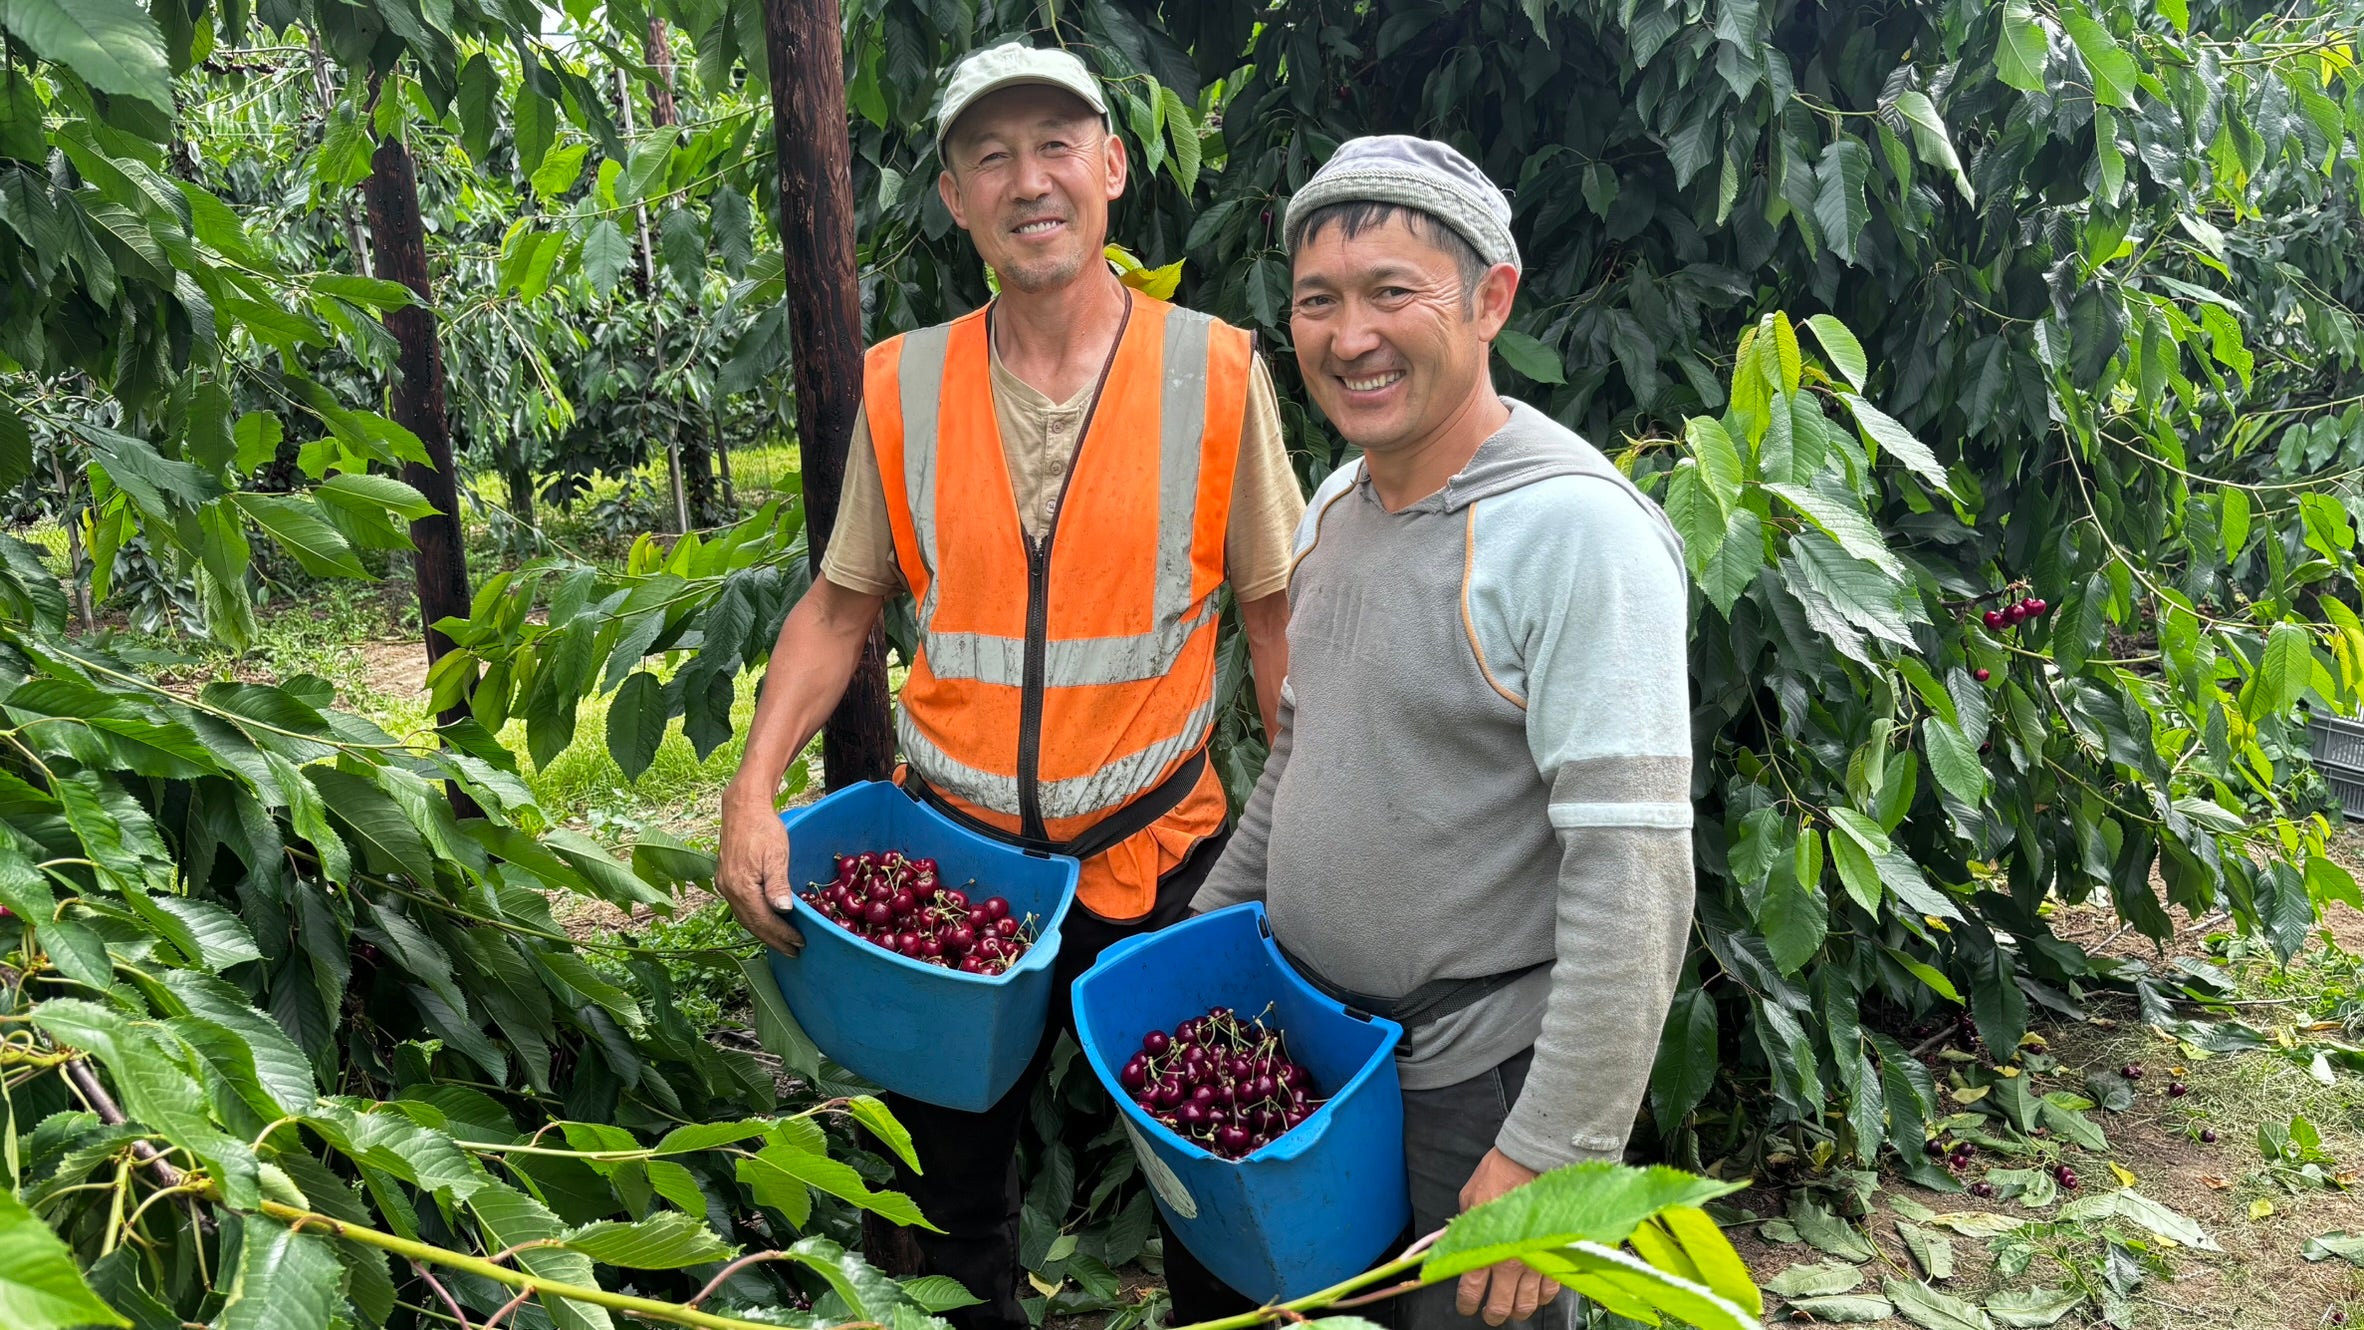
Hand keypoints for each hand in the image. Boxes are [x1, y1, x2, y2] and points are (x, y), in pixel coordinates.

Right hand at [717, 789, 803, 955]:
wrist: (743, 807)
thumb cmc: (763, 829)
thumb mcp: (776, 855)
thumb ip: (778, 884)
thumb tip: (782, 910)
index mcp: (741, 887)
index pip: (763, 920)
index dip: (782, 934)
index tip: (800, 943)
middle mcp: (728, 890)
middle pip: (752, 924)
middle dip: (773, 939)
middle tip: (793, 951)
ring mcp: (724, 884)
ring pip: (744, 917)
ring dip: (763, 932)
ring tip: (782, 942)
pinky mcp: (725, 878)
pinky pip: (740, 907)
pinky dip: (754, 918)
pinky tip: (766, 921)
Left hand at [1455, 1148, 1560, 1325]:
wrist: (1531, 1161)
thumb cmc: (1498, 1175)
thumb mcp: (1468, 1200)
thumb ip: (1462, 1227)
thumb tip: (1454, 1241)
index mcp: (1484, 1250)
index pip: (1471, 1290)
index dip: (1467, 1303)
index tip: (1466, 1306)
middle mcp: (1509, 1262)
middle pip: (1501, 1306)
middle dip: (1493, 1315)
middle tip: (1489, 1315)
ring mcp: (1534, 1262)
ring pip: (1527, 1304)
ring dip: (1518, 1311)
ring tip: (1514, 1310)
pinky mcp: (1555, 1255)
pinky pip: (1550, 1289)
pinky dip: (1542, 1296)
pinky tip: (1536, 1295)